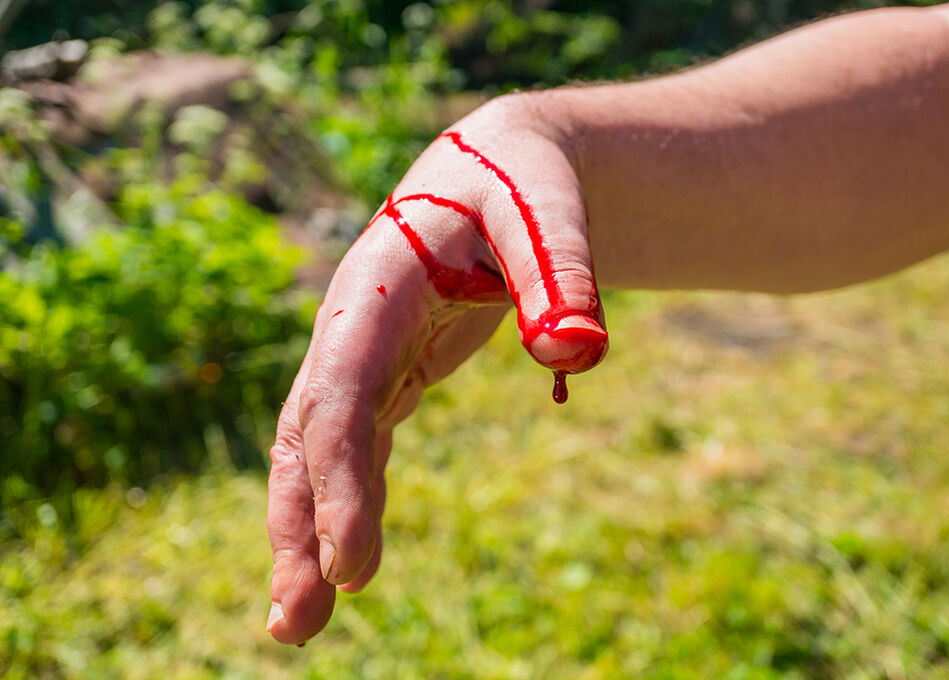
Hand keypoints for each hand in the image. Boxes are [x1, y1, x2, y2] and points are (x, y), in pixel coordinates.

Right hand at [265, 94, 609, 643]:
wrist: (500, 170)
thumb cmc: (522, 184)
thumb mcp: (546, 210)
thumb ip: (561, 274)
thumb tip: (580, 353)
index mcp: (376, 286)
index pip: (341, 390)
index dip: (338, 477)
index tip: (351, 562)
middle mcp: (352, 328)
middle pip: (308, 435)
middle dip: (297, 528)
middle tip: (298, 625)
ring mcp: (363, 354)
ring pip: (319, 453)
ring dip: (306, 534)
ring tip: (299, 626)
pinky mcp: (387, 375)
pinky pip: (355, 448)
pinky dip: (343, 505)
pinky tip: (343, 562)